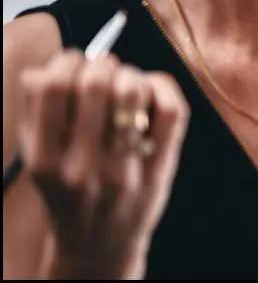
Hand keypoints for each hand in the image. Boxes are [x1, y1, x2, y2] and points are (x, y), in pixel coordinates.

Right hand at [18, 51, 189, 278]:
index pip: (54, 88)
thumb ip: (36, 113)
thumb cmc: (68, 189)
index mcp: (45, 160)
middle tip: (104, 69)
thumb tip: (42, 69)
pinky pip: (172, 109)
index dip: (67, 62)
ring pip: (135, 92)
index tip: (74, 63)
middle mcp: (84, 166)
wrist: (99, 243)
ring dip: (131, 74)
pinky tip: (150, 90)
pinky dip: (162, 87)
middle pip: (97, 84)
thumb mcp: (39, 158)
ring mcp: (125, 169)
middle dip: (102, 64)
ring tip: (126, 82)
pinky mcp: (160, 167)